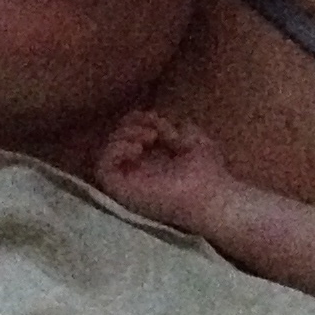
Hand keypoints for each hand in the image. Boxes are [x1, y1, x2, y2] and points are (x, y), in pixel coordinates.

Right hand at [95, 110, 233, 233]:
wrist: (212, 195)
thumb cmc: (208, 172)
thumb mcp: (191, 138)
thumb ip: (171, 128)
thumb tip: (155, 121)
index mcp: (153, 159)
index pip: (129, 134)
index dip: (137, 120)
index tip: (156, 118)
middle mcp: (137, 171)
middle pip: (113, 141)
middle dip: (129, 126)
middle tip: (152, 130)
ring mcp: (128, 182)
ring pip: (104, 154)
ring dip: (122, 137)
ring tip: (147, 138)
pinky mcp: (122, 191)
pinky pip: (102, 169)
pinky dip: (114, 151)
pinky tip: (137, 148)